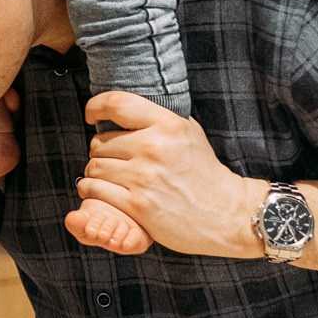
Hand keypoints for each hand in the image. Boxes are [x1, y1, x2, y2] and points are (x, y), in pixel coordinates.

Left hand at [71, 92, 263, 258]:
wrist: (226, 214)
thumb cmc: (204, 172)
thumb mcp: (189, 133)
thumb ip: (159, 117)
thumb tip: (124, 107)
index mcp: (168, 125)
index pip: (117, 104)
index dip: (96, 106)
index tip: (92, 115)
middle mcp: (154, 148)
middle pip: (100, 142)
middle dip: (101, 151)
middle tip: (113, 160)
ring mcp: (144, 178)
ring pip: (94, 167)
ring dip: (94, 173)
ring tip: (107, 178)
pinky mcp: (137, 205)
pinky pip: (95, 191)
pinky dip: (91, 191)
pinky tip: (101, 192)